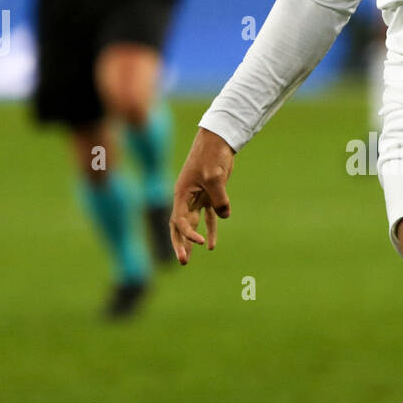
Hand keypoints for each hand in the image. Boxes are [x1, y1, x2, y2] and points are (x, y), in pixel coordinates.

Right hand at [169, 127, 235, 264]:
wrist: (219, 140)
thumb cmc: (212, 155)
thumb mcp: (215, 176)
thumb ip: (219, 198)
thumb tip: (223, 215)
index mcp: (181, 194)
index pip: (180, 221)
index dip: (187, 235)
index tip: (200, 243)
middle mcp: (186, 198)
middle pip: (179, 226)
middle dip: (180, 244)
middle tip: (183, 262)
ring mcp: (197, 197)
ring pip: (192, 224)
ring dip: (191, 241)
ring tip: (188, 259)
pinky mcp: (210, 196)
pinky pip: (208, 218)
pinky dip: (210, 230)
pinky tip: (211, 245)